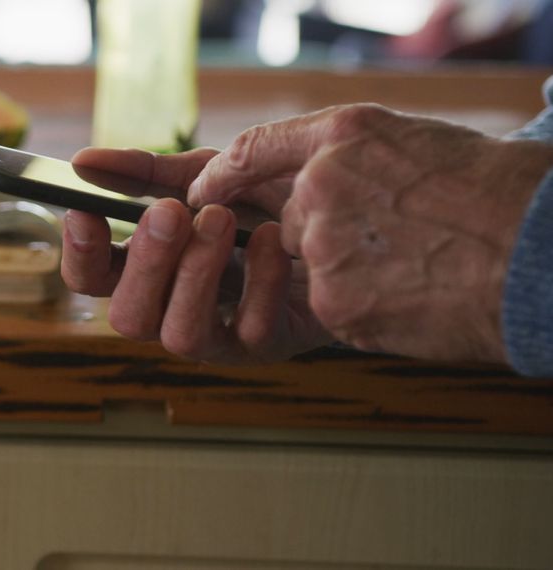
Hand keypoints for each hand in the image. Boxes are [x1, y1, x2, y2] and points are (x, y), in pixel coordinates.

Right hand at [62, 147, 332, 363]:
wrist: (347, 213)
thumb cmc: (266, 200)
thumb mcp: (204, 173)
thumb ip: (145, 170)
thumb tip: (82, 159)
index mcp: (150, 270)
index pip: (93, 279)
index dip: (79, 253)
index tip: (84, 210)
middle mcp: (175, 309)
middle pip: (127, 318)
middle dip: (144, 264)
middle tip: (168, 211)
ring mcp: (221, 335)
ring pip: (179, 335)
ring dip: (194, 274)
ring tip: (220, 218)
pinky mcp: (271, 344)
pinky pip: (250, 329)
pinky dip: (259, 280)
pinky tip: (271, 238)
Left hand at [190, 104, 552, 361]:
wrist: (539, 254)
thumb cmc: (492, 197)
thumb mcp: (413, 144)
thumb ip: (342, 156)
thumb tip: (292, 186)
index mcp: (344, 136)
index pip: (252, 150)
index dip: (221, 177)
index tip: (202, 193)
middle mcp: (322, 185)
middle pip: (285, 223)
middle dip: (316, 239)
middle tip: (383, 244)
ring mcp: (323, 245)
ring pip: (306, 268)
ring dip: (346, 273)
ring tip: (412, 267)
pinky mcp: (332, 300)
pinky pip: (329, 306)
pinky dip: (362, 306)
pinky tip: (410, 294)